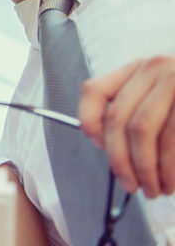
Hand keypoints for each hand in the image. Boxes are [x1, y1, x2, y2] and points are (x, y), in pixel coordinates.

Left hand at [77, 55, 174, 197]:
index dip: (90, 122)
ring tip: (156, 189)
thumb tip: (101, 142)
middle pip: (118, 118)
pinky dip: (169, 167)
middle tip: (131, 185)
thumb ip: (133, 111)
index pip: (94, 90)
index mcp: (139, 68)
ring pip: (143, 131)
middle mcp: (156, 67)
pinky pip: (172, 140)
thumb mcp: (161, 98)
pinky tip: (171, 181)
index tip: (99, 147)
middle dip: (120, 160)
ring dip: (146, 169)